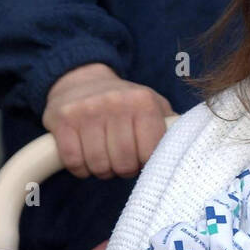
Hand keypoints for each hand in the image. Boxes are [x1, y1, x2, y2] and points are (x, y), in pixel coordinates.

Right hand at [42, 63, 173, 178]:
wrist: (81, 78)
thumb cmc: (123, 100)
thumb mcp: (152, 104)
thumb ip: (170, 125)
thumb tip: (187, 148)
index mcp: (142, 102)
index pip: (151, 152)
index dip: (145, 163)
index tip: (141, 159)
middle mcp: (115, 103)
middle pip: (123, 162)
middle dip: (123, 169)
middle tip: (120, 160)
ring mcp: (87, 111)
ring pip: (98, 165)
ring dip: (101, 170)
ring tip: (104, 158)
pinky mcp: (62, 120)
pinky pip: (73, 161)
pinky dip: (80, 168)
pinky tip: (84, 157)